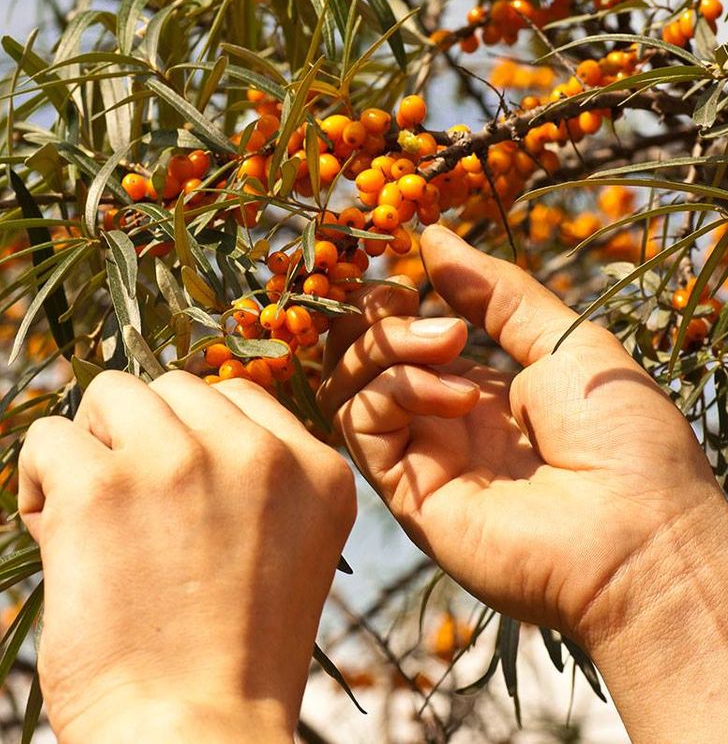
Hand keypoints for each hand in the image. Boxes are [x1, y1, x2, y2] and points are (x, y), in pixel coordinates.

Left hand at [19, 371, 354, 743]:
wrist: (197, 735)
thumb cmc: (238, 649)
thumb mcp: (290, 546)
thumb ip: (257, 475)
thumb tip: (174, 421)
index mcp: (315, 469)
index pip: (239, 396)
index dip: (198, 436)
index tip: (183, 491)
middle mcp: (258, 454)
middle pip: (174, 387)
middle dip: (147, 434)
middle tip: (140, 505)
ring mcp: (182, 462)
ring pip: (112, 392)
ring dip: (96, 445)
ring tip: (99, 512)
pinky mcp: (103, 488)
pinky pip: (51, 437)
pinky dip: (43, 482)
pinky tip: (59, 535)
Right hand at [318, 224, 727, 648]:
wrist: (642, 535)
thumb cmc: (622, 435)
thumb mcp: (563, 339)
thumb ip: (494, 291)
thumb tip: (431, 237)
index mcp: (479, 392)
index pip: (403, 340)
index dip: (393, 302)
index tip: (409, 274)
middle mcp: (441, 424)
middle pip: (362, 361)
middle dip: (374, 317)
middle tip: (406, 297)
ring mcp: (422, 458)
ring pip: (350, 387)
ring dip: (387, 344)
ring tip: (447, 340)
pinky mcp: (407, 492)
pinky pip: (363, 422)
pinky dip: (398, 387)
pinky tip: (457, 395)